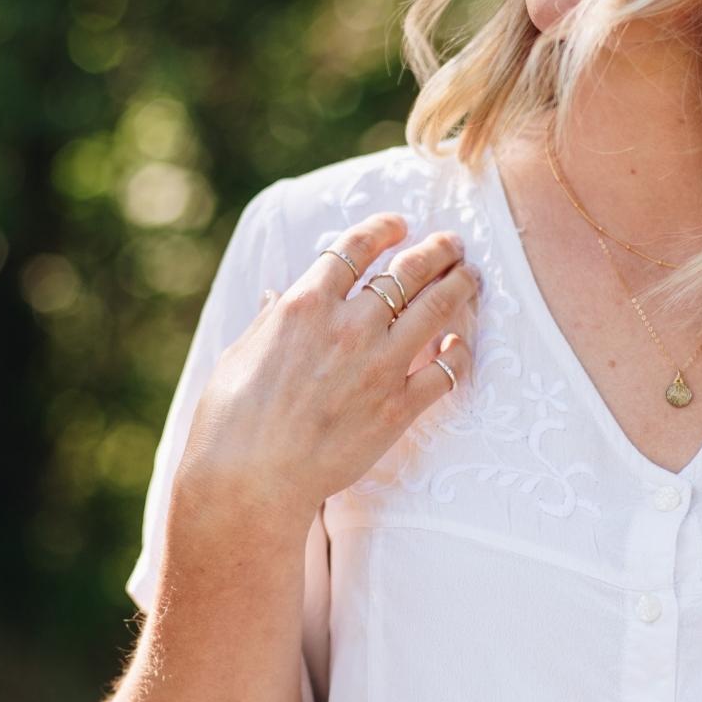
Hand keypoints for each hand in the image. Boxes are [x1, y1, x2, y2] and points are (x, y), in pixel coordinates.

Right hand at [175, 212, 480, 546]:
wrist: (251, 478)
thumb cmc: (231, 419)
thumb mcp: (240, 354)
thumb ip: (269, 321)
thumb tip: (275, 296)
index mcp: (306, 304)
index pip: (356, 247)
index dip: (383, 228)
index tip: (400, 223)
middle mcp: (350, 325)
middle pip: (409, 269)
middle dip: (437, 250)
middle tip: (453, 243)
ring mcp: (380, 365)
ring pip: (438, 309)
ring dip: (460, 286)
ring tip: (470, 276)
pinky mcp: (399, 408)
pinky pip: (447, 370)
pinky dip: (460, 352)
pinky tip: (461, 344)